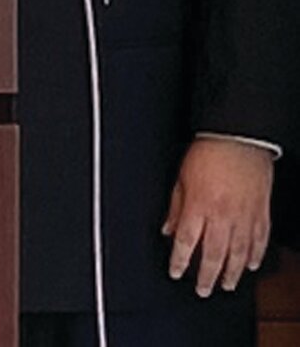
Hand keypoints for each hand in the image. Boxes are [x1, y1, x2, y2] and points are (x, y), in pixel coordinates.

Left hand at [162, 137, 274, 295]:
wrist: (239, 139)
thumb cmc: (208, 153)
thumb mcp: (181, 178)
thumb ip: (175, 207)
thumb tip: (168, 229)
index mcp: (199, 206)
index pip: (187, 242)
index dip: (180, 261)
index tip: (176, 272)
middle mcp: (223, 216)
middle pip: (214, 254)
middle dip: (207, 275)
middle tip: (202, 289)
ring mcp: (245, 216)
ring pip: (239, 253)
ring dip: (233, 272)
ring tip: (227, 284)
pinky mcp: (261, 213)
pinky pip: (259, 240)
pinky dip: (256, 255)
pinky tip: (251, 264)